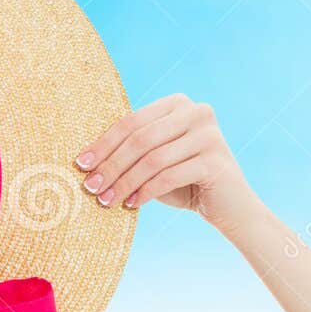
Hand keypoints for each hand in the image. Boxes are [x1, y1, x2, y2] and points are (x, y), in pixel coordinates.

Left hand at [75, 94, 259, 229]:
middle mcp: (197, 111)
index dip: (103, 143)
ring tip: (107, 200)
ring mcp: (209, 134)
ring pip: (153, 159)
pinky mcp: (215, 161)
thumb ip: (130, 152)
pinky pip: (169, 176)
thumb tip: (84, 159)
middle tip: (91, 187)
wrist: (230, 207)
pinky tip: (132, 204)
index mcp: (178, 104)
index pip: (132, 121)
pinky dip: (146, 192)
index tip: (80, 165)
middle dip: (111, 165)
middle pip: (141, 139)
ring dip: (125, 182)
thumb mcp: (153, 162)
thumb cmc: (183, 184)